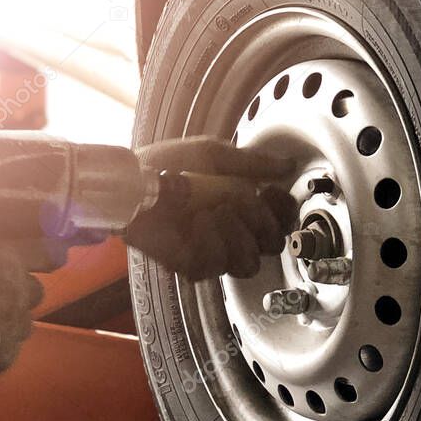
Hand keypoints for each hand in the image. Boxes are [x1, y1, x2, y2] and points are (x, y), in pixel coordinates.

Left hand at [127, 137, 298, 279]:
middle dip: (260, 221)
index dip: (283, 210)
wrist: (132, 182)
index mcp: (244, 204)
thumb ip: (252, 163)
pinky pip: (216, 265)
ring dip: (237, 235)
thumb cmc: (169, 164)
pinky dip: (209, 242)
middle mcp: (234, 232)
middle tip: (239, 200)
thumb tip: (288, 163)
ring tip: (214, 210)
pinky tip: (195, 221)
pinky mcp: (193, 265)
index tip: (269, 191)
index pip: (282, 220)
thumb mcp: (214, 154)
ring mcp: (215, 252)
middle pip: (271, 244)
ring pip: (249, 262)